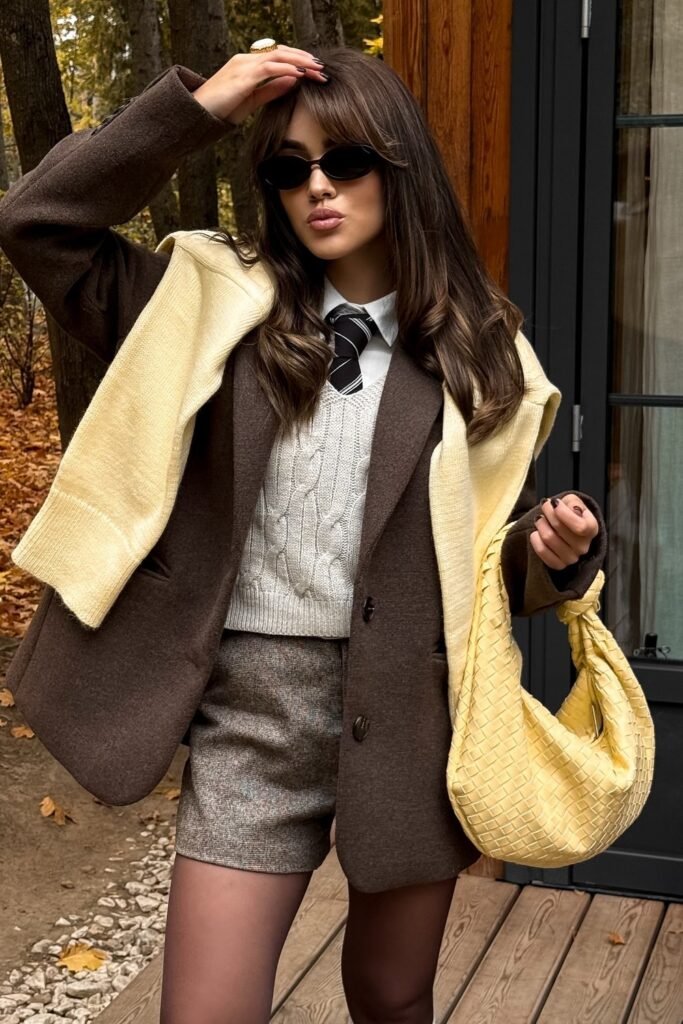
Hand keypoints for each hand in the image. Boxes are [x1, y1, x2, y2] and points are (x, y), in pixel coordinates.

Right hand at [191, 45, 327, 124]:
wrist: (196, 115)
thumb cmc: (221, 110)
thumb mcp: (251, 101)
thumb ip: (271, 90)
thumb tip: (293, 82)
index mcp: (248, 65)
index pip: (278, 57)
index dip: (299, 62)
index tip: (316, 71)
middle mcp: (246, 60)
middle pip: (281, 53)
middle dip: (304, 60)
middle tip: (323, 69)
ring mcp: (243, 65)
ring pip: (278, 57)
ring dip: (300, 62)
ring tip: (317, 70)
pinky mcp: (241, 76)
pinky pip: (268, 68)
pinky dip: (286, 69)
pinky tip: (300, 75)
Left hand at [529, 494, 598, 569]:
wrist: (564, 528)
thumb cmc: (570, 514)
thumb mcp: (574, 502)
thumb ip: (573, 502)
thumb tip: (567, 508)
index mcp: (592, 529)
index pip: (581, 526)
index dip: (564, 514)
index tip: (555, 503)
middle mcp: (584, 546)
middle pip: (560, 528)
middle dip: (548, 512)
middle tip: (545, 505)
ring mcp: (572, 558)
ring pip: (549, 538)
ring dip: (541, 524)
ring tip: (540, 519)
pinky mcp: (559, 565)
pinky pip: (542, 551)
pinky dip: (535, 539)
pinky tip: (536, 533)